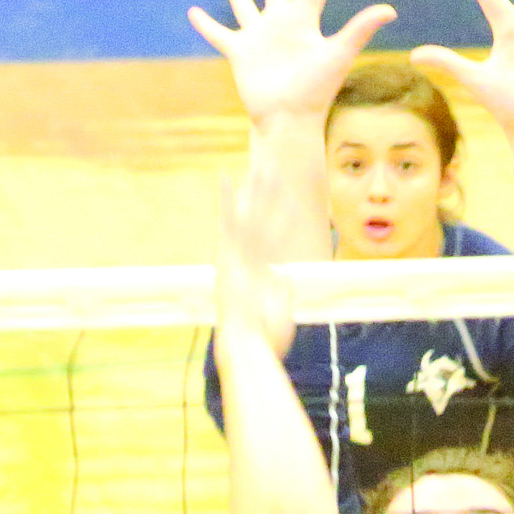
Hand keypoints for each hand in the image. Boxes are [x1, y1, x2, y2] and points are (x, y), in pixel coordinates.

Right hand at [189, 0, 395, 125]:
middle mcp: (281, 25)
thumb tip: (390, 9)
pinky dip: (206, 25)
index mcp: (304, 21)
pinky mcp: (240, 54)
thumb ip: (359, 30)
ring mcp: (259, 39)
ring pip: (245, 5)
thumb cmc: (315, 92)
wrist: (288, 121)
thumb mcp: (337, 55)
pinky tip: (192, 12)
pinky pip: (219, 35)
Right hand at [214, 170, 295, 359]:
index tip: (279, 198)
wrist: (247, 348)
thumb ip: (283, 289)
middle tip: (269, 168)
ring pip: (249, 216)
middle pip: (256, 219)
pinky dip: (227, 201)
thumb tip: (286, 275)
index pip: (267, 237)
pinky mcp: (228, 258)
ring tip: (263, 165)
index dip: (274, 216)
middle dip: (263, 195)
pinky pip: (230, 224)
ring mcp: (236, 258)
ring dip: (256, 191)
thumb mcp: (280, 309)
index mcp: (254, 272)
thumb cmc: (265, 339)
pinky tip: (227, 177)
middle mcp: (242, 261)